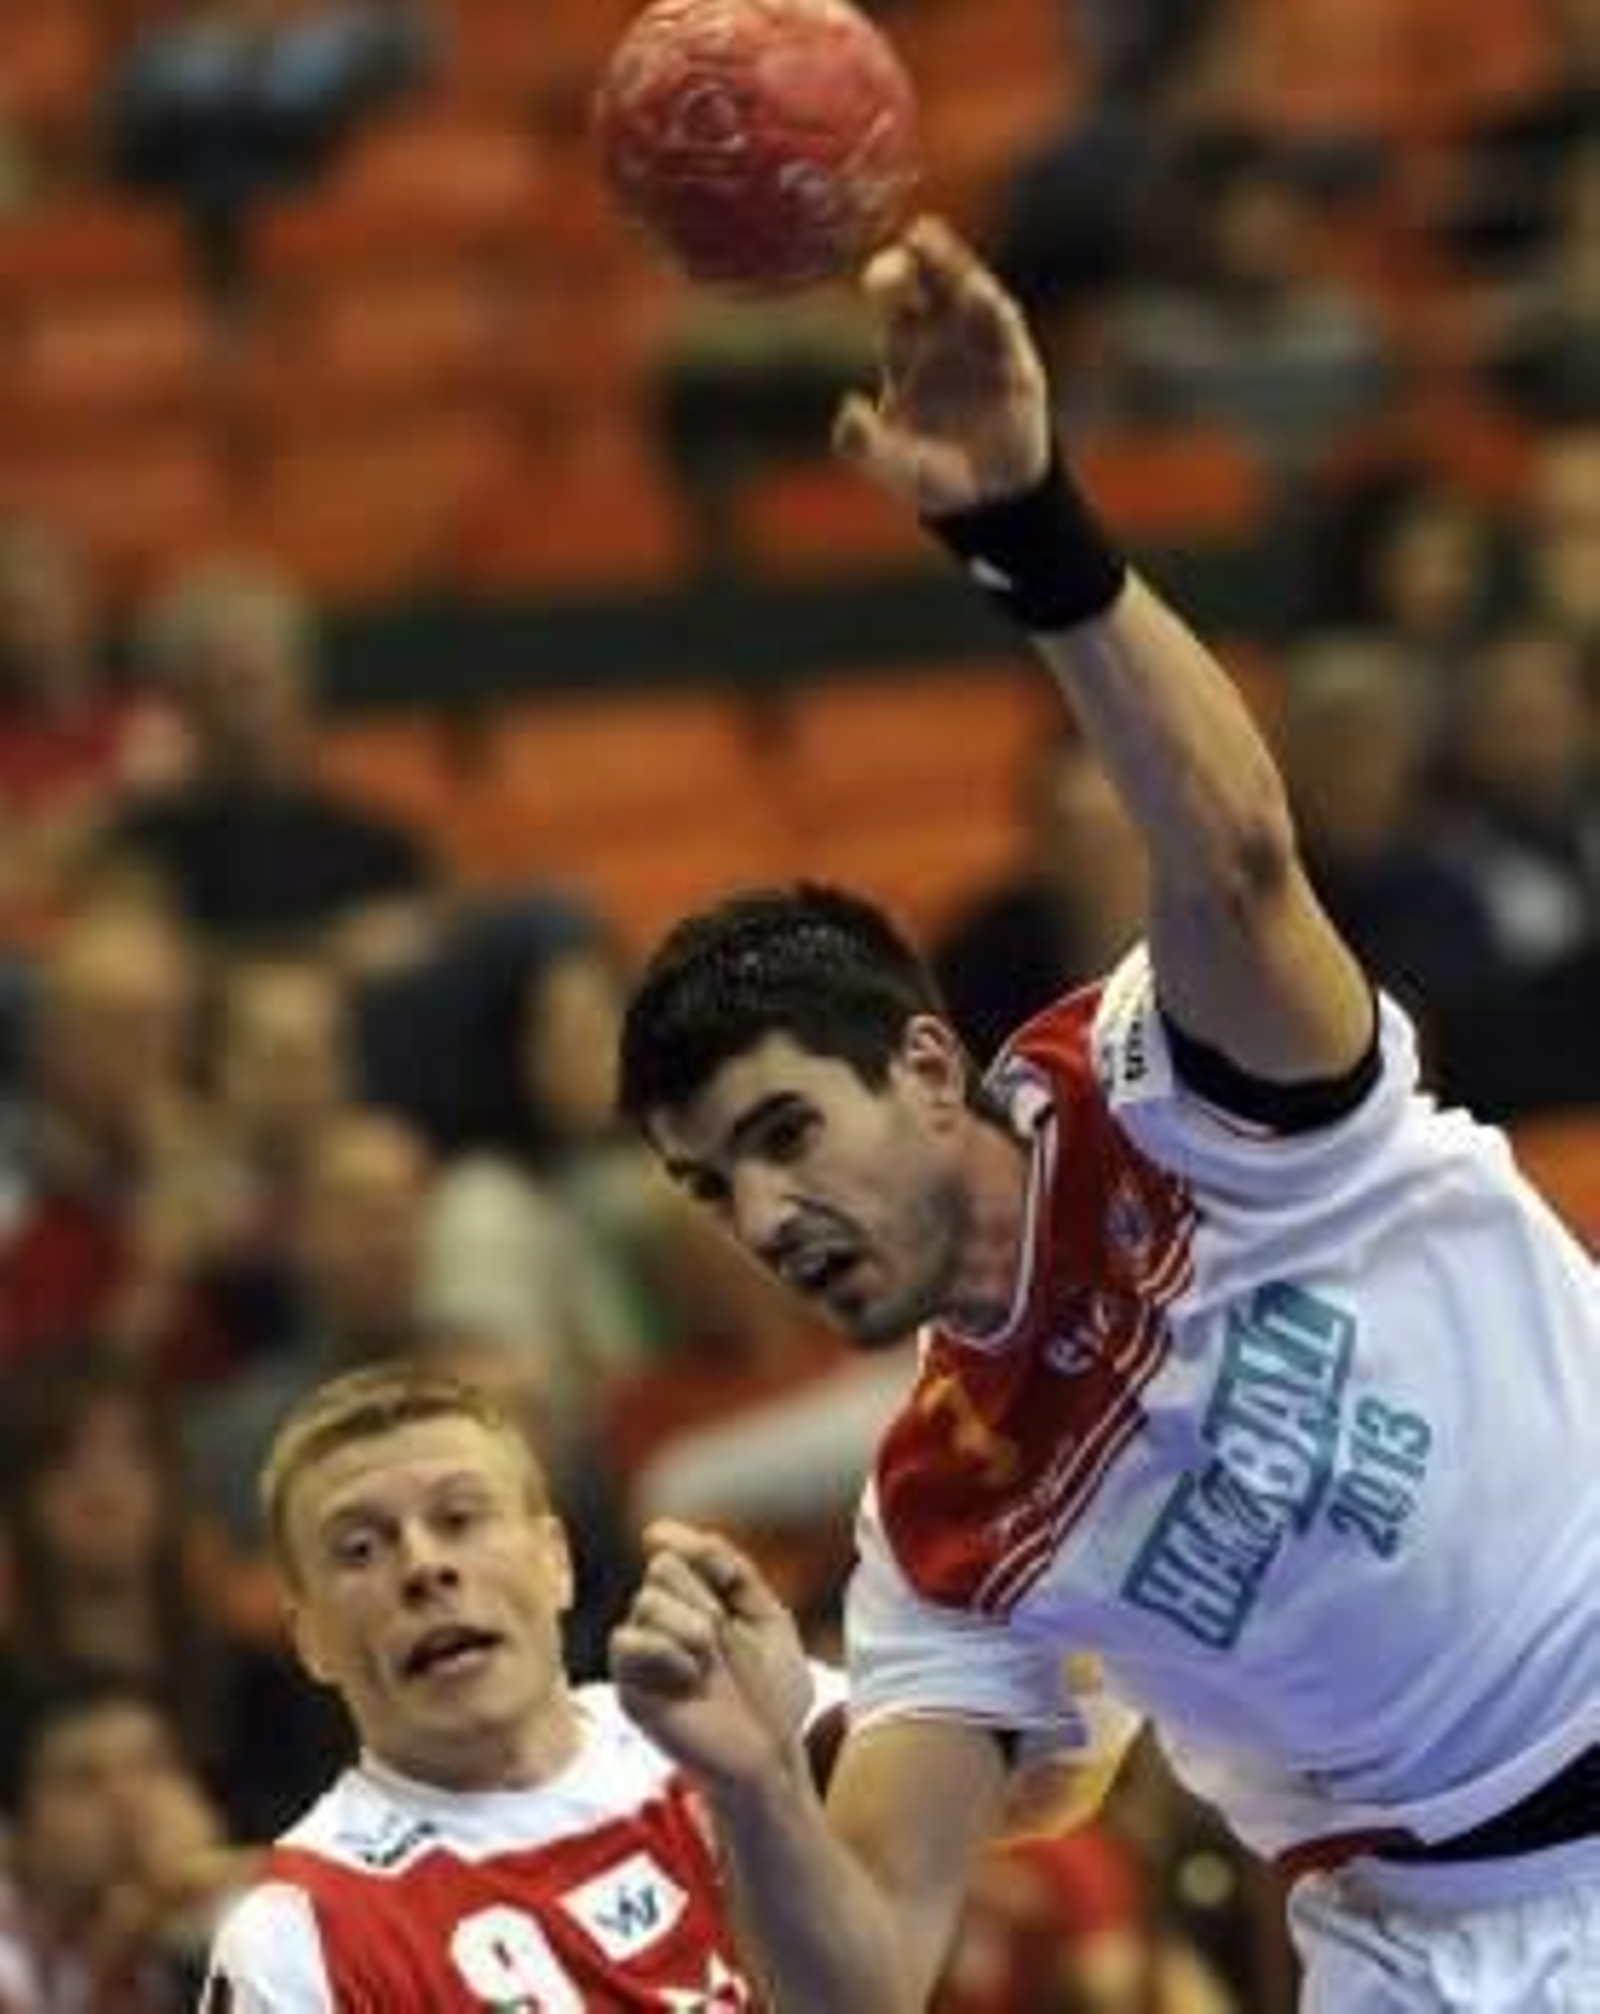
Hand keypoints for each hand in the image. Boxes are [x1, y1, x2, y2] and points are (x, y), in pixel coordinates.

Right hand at [610, 1521, 813, 1797]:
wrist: (773, 1755)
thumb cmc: (773, 1691)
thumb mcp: (766, 1615)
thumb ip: (727, 1569)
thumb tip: (655, 1530)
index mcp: (693, 1602)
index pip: (677, 1547)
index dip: (708, 1562)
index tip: (734, 1595)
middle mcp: (661, 1622)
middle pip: (663, 1568)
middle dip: (704, 1600)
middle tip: (724, 1644)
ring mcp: (643, 1656)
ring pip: (645, 1600)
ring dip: (691, 1627)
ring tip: (709, 1663)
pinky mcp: (630, 1689)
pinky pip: (626, 1641)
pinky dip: (665, 1651)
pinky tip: (691, 1677)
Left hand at [834, 214, 1053, 516]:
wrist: (987, 499)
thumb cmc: (932, 475)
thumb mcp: (893, 466)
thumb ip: (866, 445)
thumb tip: (846, 410)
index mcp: (908, 350)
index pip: (897, 302)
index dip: (888, 279)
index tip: (875, 277)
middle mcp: (946, 335)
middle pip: (935, 283)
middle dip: (927, 257)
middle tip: (916, 237)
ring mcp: (983, 345)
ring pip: (973, 294)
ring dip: (961, 270)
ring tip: (952, 249)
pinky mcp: (1016, 363)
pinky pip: (1004, 331)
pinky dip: (994, 314)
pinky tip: (982, 298)